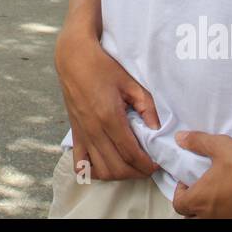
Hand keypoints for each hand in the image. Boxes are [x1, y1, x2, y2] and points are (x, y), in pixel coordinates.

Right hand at [55, 29, 159, 180]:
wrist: (74, 58)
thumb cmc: (103, 67)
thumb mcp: (130, 82)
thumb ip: (147, 107)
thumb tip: (156, 129)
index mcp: (109, 117)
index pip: (130, 154)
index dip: (147, 164)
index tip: (157, 163)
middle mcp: (94, 130)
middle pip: (117, 167)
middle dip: (136, 172)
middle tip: (148, 166)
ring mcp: (82, 133)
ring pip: (101, 170)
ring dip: (118, 174)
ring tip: (130, 165)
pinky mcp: (75, 133)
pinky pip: (81, 163)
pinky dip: (93, 170)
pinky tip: (106, 163)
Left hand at [170, 131, 231, 217]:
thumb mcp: (220, 147)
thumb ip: (197, 142)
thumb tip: (180, 138)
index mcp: (200, 200)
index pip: (178, 205)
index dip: (180, 192)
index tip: (188, 181)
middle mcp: (212, 217)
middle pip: (192, 218)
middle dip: (193, 206)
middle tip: (202, 190)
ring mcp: (230, 223)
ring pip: (212, 221)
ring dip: (211, 211)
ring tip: (222, 194)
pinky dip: (231, 214)